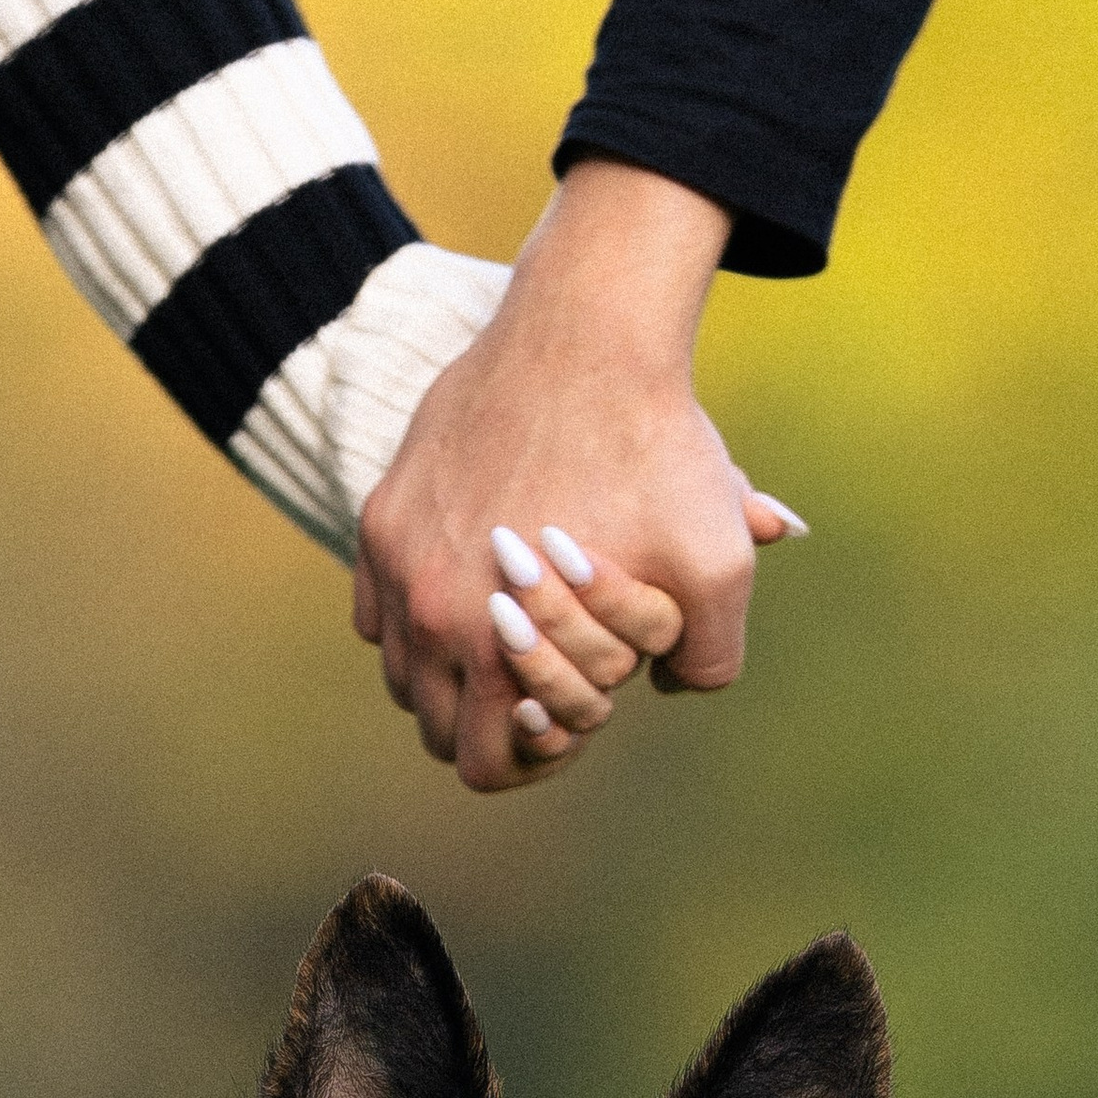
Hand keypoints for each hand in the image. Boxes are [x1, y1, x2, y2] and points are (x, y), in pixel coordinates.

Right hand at [355, 161, 804, 793]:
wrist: (588, 331)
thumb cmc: (656, 447)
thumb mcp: (718, 565)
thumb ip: (711, 658)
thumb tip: (673, 686)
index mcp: (494, 645)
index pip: (485, 766)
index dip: (538, 757)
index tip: (574, 716)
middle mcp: (426, 611)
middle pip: (437, 731)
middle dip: (495, 724)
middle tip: (549, 687)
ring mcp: (396, 560)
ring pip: (402, 674)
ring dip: (455, 676)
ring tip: (515, 641)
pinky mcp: (382, 513)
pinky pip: (378, 610)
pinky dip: (419, 620)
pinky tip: (477, 592)